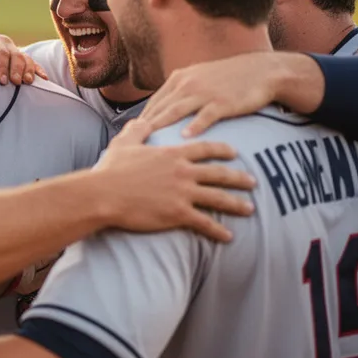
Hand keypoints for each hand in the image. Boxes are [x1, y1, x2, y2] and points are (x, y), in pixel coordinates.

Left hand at [0, 30, 47, 85]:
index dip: (2, 66)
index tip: (3, 80)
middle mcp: (4, 42)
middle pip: (14, 55)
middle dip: (16, 70)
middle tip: (16, 82)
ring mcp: (14, 50)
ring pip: (25, 59)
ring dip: (27, 70)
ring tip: (27, 82)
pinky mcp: (22, 58)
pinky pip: (33, 63)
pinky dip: (38, 70)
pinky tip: (44, 78)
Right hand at [95, 119, 255, 241]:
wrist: (104, 194)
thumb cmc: (111, 170)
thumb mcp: (124, 143)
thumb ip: (137, 130)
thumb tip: (141, 120)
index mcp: (172, 154)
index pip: (205, 149)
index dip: (222, 150)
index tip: (235, 153)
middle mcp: (183, 172)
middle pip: (219, 173)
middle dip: (239, 177)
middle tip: (253, 182)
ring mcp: (182, 193)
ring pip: (218, 198)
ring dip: (237, 204)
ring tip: (250, 209)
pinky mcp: (178, 214)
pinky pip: (204, 223)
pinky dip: (218, 231)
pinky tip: (228, 237)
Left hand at [140, 52, 323, 136]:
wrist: (262, 71)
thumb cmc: (229, 79)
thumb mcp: (199, 78)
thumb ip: (180, 92)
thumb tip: (162, 111)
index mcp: (179, 78)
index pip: (154, 102)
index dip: (140, 120)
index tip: (128, 137)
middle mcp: (188, 84)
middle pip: (160, 108)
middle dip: (143, 127)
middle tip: (129, 146)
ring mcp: (205, 92)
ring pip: (176, 111)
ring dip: (160, 126)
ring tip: (146, 143)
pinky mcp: (223, 101)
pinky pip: (205, 115)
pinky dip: (194, 126)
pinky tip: (184, 138)